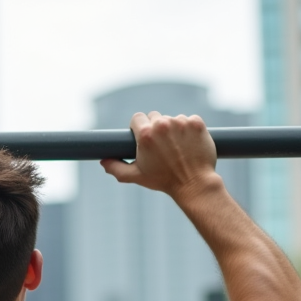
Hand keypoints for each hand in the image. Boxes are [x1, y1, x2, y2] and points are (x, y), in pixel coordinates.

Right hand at [101, 112, 218, 200]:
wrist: (194, 184)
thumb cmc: (164, 181)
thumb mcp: (136, 176)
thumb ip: (116, 168)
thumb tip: (104, 162)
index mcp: (145, 134)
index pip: (137, 118)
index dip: (139, 128)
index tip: (145, 138)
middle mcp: (162, 124)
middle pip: (155, 116)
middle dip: (156, 128)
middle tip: (162, 146)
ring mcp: (181, 122)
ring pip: (173, 119)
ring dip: (173, 129)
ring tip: (177, 148)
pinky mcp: (197, 123)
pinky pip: (190, 119)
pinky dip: (190, 129)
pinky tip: (189, 143)